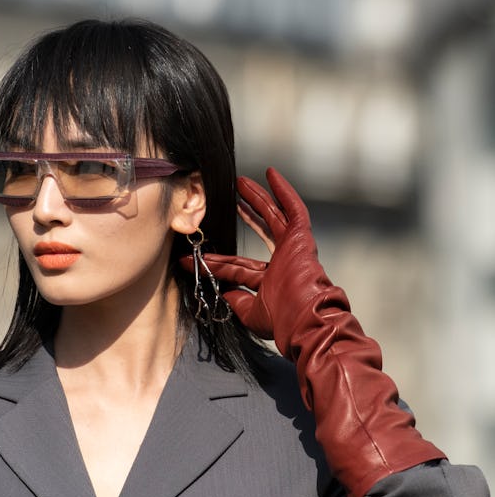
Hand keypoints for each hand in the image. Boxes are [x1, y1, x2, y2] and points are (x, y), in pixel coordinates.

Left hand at [183, 167, 343, 356]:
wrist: (304, 320)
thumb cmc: (281, 321)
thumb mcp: (250, 313)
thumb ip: (236, 300)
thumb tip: (223, 292)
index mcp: (270, 280)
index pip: (238, 265)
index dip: (216, 261)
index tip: (192, 258)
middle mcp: (282, 261)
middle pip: (260, 231)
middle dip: (245, 213)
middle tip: (229, 198)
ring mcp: (293, 248)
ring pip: (274, 215)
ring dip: (258, 197)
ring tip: (241, 182)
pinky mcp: (301, 238)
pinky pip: (293, 208)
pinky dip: (283, 191)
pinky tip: (271, 174)